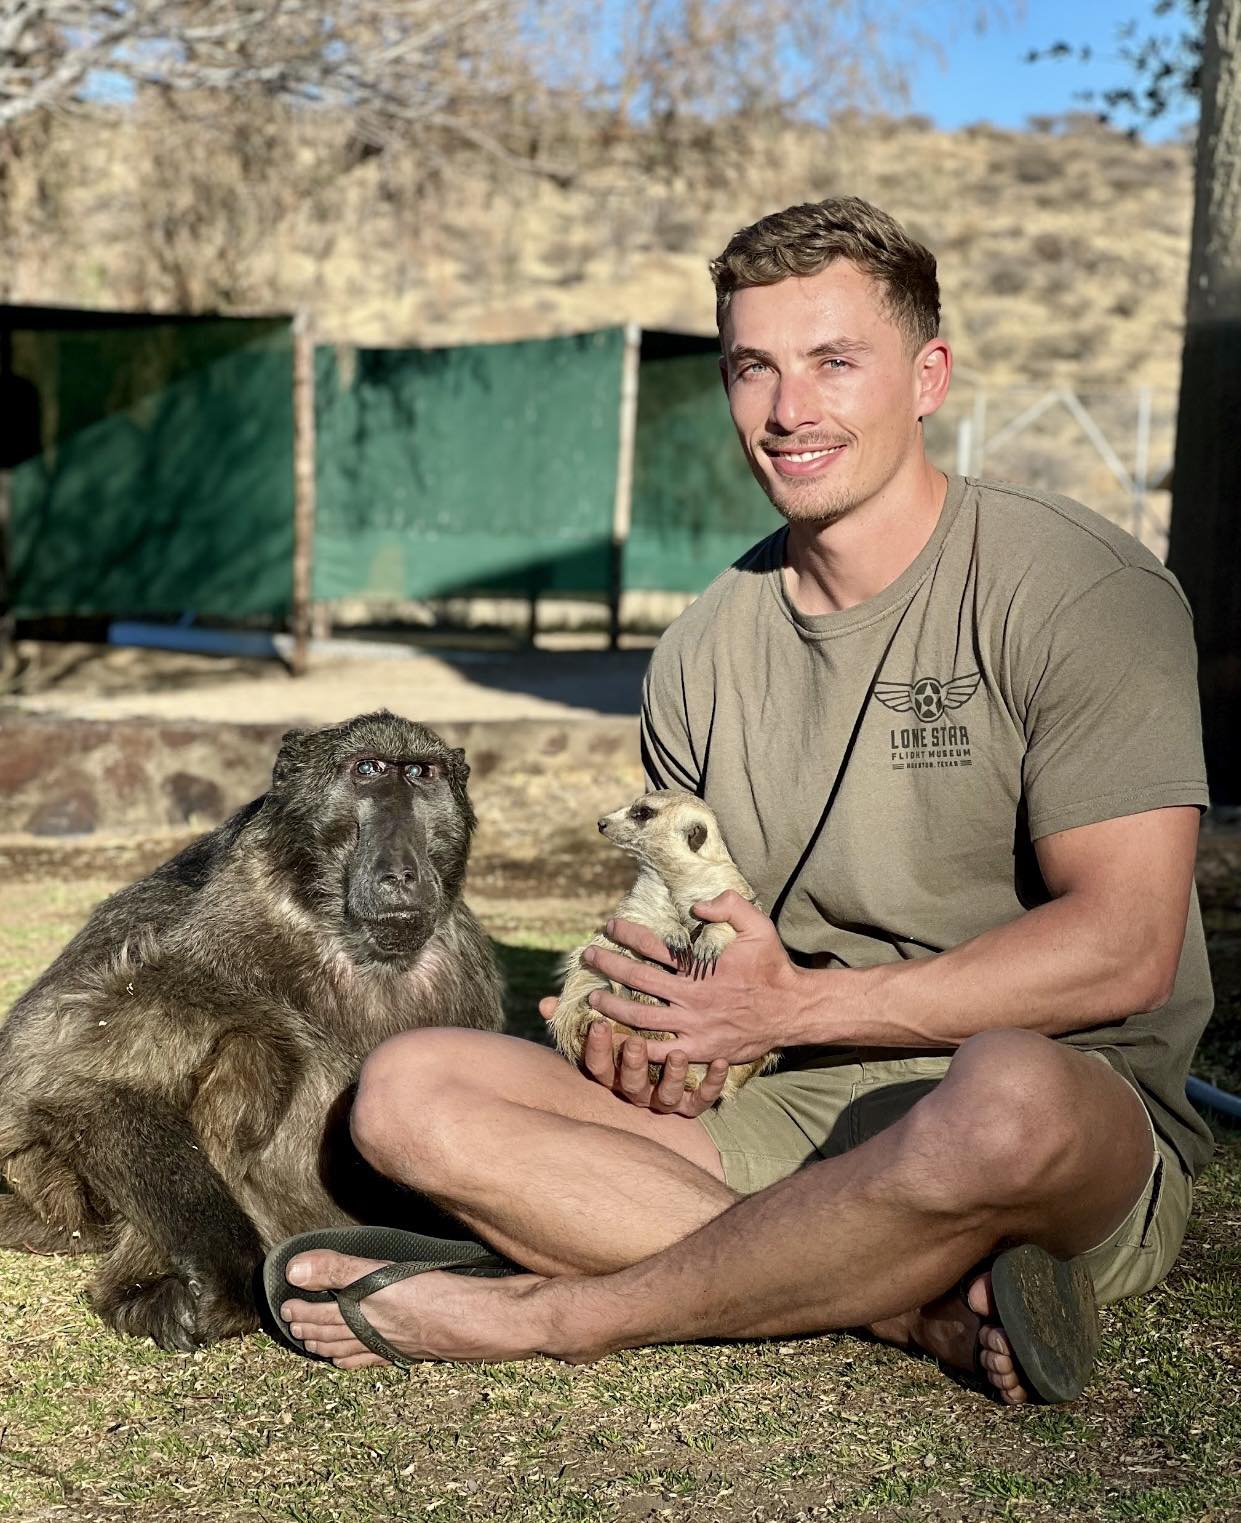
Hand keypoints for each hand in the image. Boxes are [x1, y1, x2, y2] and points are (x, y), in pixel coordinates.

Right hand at [537, 999, 730, 1115]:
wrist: (683, 1067)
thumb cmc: (634, 1040)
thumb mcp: (607, 1025)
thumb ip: (576, 1016)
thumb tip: (545, 1004)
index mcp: (615, 1072)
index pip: (597, 1066)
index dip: (596, 1048)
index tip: (598, 1022)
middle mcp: (637, 1090)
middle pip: (629, 1084)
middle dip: (631, 1064)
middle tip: (635, 1042)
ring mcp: (665, 1099)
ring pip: (665, 1098)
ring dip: (670, 1077)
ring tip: (677, 1055)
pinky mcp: (693, 1103)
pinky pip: (702, 1100)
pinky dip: (712, 1084)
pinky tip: (722, 1062)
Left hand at [569, 893, 805, 1065]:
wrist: (792, 1011)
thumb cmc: (772, 967)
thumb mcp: (758, 926)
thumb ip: (729, 906)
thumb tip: (696, 905)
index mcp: (700, 967)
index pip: (654, 947)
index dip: (628, 935)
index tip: (609, 926)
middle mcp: (691, 996)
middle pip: (639, 979)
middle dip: (609, 966)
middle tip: (588, 957)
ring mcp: (692, 1026)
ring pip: (640, 1017)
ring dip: (612, 1007)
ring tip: (592, 1000)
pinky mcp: (697, 1050)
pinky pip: (658, 1053)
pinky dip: (634, 1049)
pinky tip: (614, 1043)